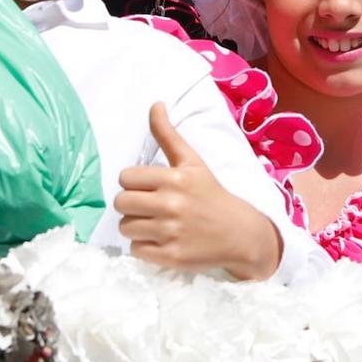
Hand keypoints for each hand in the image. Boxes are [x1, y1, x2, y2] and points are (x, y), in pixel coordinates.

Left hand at [114, 103, 282, 281]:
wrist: (240, 233)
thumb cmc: (211, 194)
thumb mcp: (193, 162)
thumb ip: (168, 135)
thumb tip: (155, 104)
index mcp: (175, 178)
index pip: (126, 178)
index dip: (133, 182)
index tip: (148, 187)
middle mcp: (172, 204)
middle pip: (121, 203)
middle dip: (131, 204)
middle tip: (148, 206)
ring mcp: (171, 233)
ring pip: (126, 227)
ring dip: (136, 226)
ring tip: (155, 224)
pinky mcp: (171, 257)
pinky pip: (136, 250)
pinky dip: (144, 247)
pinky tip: (161, 240)